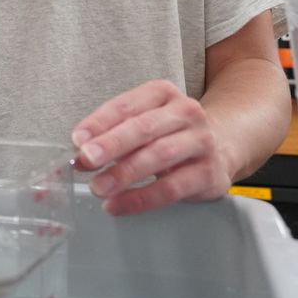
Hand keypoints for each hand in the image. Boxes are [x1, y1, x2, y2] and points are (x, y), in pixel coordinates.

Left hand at [70, 80, 231, 215]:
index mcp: (162, 93)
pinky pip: (171, 188)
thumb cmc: (168, 133)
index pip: (125, 105)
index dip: (99, 123)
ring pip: (159, 156)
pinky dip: (141, 199)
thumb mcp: (140, 125)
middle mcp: (185, 112)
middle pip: (144, 128)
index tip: (77, 139)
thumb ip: (110, 136)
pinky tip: (118, 205)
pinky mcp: (209, 173)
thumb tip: (79, 156)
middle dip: (111, 144)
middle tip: (86, 159)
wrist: (219, 147)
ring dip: (124, 173)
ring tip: (98, 187)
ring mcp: (201, 141)